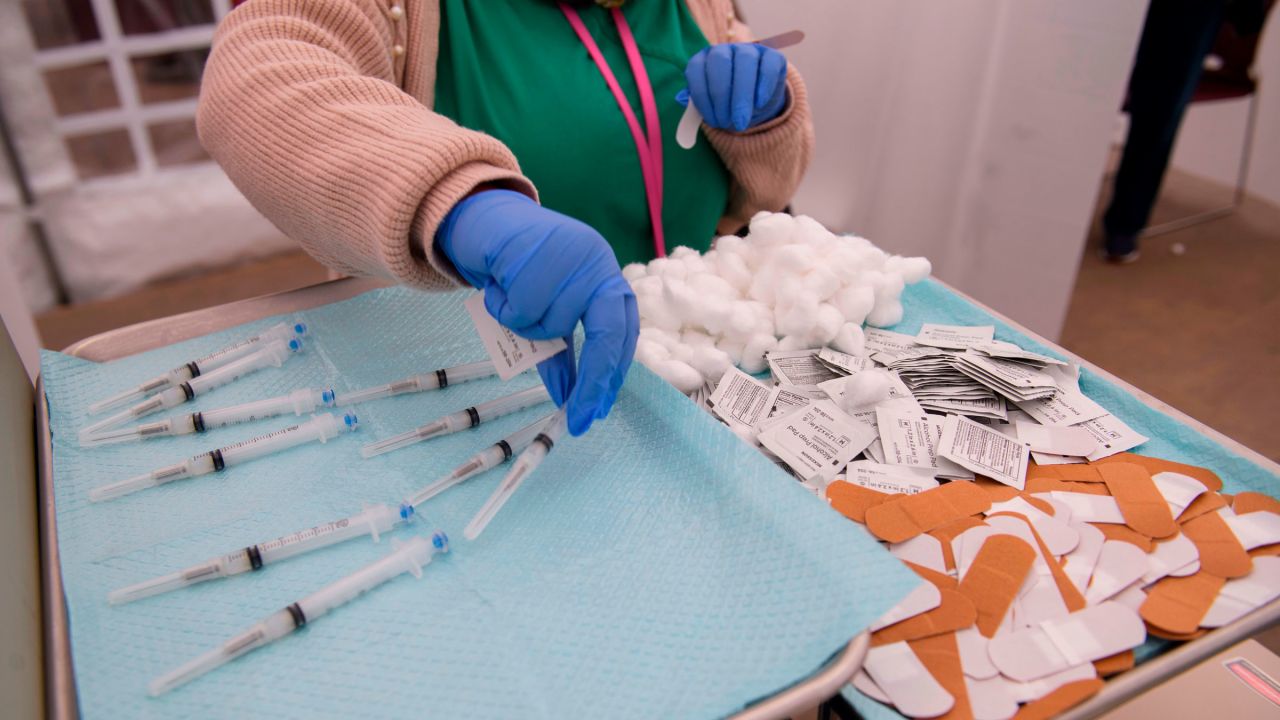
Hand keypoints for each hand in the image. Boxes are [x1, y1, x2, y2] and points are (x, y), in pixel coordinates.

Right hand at [436, 190, 638, 435]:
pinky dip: (502, 307)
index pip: (622, 332)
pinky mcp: (539, 249)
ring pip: (551, 325)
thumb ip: (560, 352)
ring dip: (522, 324)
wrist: (485, 222)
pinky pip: (520, 309)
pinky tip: (497, 284)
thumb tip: (570, 398)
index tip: (597, 409)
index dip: (611, 373)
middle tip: (579, 415)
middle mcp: (598, 262)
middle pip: (607, 332)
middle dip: (593, 378)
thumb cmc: (518, 271)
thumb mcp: (545, 313)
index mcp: (606, 277)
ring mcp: (572, 255)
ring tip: (509, 297)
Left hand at [683, 42, 787, 131]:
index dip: (701, 95)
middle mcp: (725, 50)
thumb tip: (681, 99)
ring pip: (745, 61)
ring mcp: (750, 50)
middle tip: (726, 122)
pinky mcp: (773, 57)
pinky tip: (760, 104)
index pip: (696, 69)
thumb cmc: (727, 107)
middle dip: (721, 95)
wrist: (756, 107)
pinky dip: (764, 85)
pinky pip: (768, 65)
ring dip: (742, 94)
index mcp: (704, 59)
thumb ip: (695, 104)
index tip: (709, 120)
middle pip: (720, 62)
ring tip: (741, 121)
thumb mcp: (710, 108)